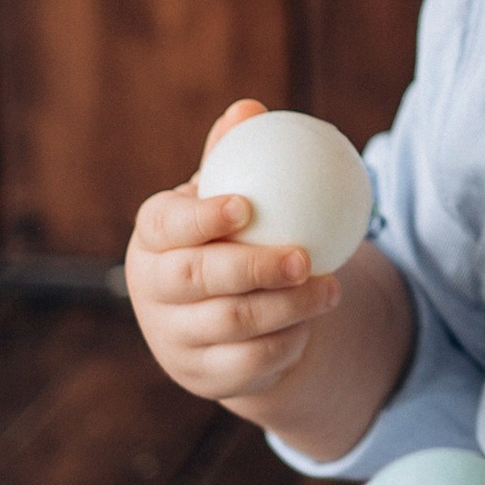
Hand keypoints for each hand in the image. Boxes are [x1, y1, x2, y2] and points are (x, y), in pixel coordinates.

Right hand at [126, 97, 344, 416]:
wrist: (216, 320)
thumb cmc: (222, 238)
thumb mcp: (223, 198)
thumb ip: (234, 156)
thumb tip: (250, 108)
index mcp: (152, 238)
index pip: (166, 226)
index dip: (201, 218)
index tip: (246, 207)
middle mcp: (153, 289)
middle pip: (197, 280)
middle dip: (253, 268)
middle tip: (305, 257)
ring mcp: (173, 338)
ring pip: (232, 324)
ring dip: (289, 306)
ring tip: (332, 288)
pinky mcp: (204, 376)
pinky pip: (252, 361)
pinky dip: (289, 340)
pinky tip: (315, 319)